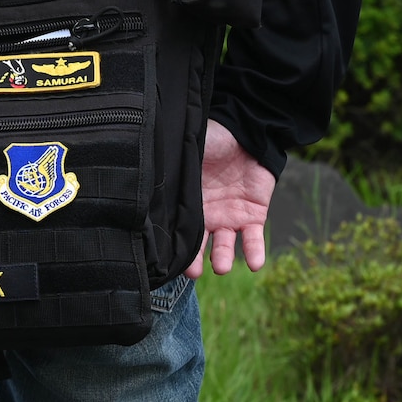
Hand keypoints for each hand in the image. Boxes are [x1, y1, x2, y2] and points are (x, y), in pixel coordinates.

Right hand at [185, 119, 275, 277]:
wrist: (244, 130)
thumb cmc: (212, 138)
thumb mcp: (188, 153)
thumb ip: (174, 170)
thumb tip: (146, 176)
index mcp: (189, 202)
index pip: (179, 230)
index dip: (176, 247)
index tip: (170, 261)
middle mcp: (207, 216)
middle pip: (199, 245)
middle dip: (195, 261)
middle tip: (192, 271)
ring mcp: (230, 217)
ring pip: (225, 247)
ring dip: (223, 258)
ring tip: (221, 266)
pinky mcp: (253, 216)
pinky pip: (254, 239)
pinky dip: (255, 252)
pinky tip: (254, 264)